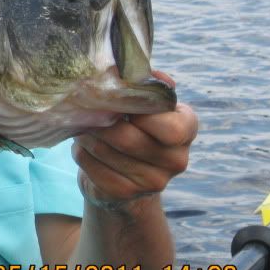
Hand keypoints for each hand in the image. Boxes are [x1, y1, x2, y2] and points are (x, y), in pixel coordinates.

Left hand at [73, 72, 196, 210]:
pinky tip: (83, 147)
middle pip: (128, 139)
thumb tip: (146, 75)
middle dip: (99, 122)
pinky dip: (82, 154)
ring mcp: (155, 181)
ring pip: (106, 152)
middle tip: (84, 110)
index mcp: (187, 127)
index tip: (118, 102)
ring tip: (81, 125)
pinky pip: (94, 169)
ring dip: (86, 135)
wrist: (125, 169)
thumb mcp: (144, 100)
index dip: (138, 113)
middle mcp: (177, 159)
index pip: (170, 127)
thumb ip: (145, 82)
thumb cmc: (134, 123)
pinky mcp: (127, 193)